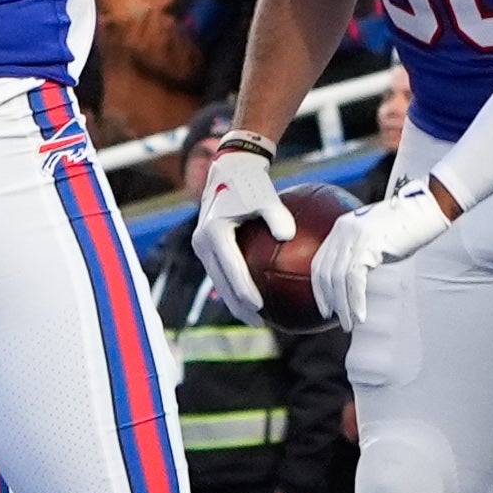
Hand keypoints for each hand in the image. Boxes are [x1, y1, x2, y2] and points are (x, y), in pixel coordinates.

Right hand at [191, 142, 292, 322]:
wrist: (229, 169)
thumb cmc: (251, 182)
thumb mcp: (265, 196)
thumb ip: (277, 215)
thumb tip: (290, 236)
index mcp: (214, 232)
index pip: (231, 269)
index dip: (245, 292)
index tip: (261, 308)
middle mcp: (202, 242)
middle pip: (221, 283)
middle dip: (239, 306)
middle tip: (259, 323)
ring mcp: (202, 246)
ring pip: (219, 281)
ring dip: (235, 301)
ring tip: (256, 319)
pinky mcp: (207, 247)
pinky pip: (221, 273)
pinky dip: (235, 287)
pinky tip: (254, 300)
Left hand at [311, 180, 452, 328]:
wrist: (428, 207)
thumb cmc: (409, 225)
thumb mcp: (378, 238)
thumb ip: (363, 253)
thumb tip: (357, 282)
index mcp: (341, 227)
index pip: (319, 262)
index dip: (319, 288)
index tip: (325, 307)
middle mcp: (343, 230)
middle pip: (325, 272)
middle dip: (329, 300)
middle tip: (338, 320)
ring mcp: (354, 235)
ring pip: (338, 278)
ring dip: (343, 306)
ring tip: (350, 324)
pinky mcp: (368, 242)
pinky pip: (355, 278)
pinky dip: (356, 300)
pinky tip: (361, 314)